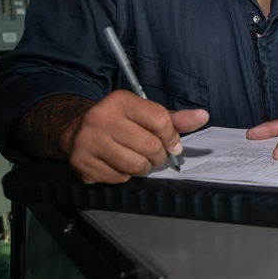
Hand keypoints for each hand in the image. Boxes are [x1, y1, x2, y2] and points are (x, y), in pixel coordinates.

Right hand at [63, 90, 208, 183]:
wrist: (75, 131)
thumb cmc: (118, 122)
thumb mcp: (144, 113)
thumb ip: (173, 118)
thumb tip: (202, 116)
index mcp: (121, 100)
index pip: (160, 120)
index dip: (172, 137)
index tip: (172, 144)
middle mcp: (101, 118)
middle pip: (150, 146)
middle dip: (159, 156)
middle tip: (154, 154)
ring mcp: (88, 141)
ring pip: (136, 165)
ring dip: (144, 168)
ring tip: (139, 159)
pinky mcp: (81, 163)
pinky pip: (119, 178)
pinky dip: (125, 175)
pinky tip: (118, 164)